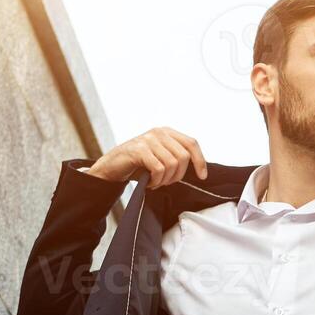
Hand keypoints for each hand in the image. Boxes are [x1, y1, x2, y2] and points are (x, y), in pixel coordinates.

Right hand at [86, 127, 208, 188]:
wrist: (111, 167)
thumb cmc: (138, 165)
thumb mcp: (160, 157)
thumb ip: (176, 157)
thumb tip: (200, 169)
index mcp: (167, 132)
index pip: (192, 143)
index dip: (200, 161)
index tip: (202, 177)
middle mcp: (159, 132)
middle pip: (183, 157)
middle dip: (177, 175)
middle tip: (165, 182)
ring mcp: (148, 139)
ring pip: (172, 164)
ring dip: (165, 180)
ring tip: (155, 182)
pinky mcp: (139, 150)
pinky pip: (158, 169)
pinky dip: (156, 181)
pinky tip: (149, 182)